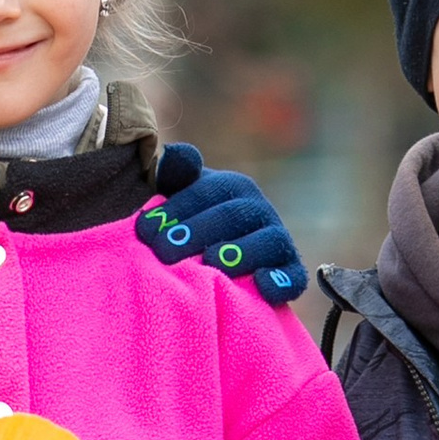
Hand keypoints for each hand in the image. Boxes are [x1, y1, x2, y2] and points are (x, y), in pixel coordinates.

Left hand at [138, 145, 307, 305]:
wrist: (214, 260)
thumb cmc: (189, 227)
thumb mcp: (178, 197)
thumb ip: (175, 175)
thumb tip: (173, 152)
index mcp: (232, 187)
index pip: (206, 193)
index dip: (176, 209)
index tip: (145, 230)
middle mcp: (258, 210)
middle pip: (233, 216)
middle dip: (199, 231)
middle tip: (165, 252)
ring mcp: (277, 240)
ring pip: (268, 241)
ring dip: (241, 251)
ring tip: (212, 262)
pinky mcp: (290, 272)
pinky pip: (293, 276)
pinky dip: (282, 281)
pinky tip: (262, 287)